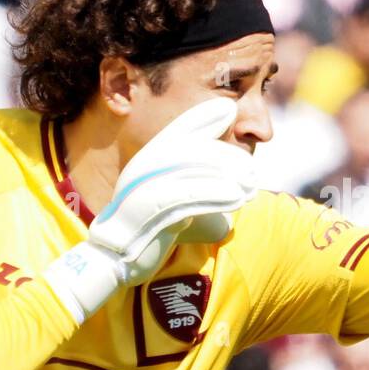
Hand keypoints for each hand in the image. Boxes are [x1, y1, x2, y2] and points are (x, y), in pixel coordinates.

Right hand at [43, 98, 254, 320]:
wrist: (115, 260)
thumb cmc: (152, 232)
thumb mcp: (176, 206)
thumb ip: (198, 193)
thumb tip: (233, 195)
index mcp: (149, 160)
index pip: (178, 130)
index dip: (202, 116)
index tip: (229, 109)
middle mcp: (143, 168)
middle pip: (189, 150)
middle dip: (225, 156)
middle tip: (253, 171)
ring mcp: (142, 186)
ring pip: (188, 170)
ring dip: (225, 175)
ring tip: (251, 186)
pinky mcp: (145, 210)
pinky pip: (184, 196)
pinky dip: (212, 194)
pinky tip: (235, 198)